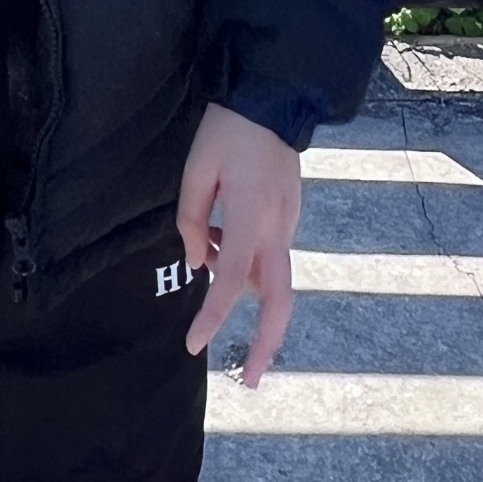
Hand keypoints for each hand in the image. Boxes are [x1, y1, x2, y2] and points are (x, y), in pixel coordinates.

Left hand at [175, 103, 300, 379]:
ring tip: (208, 259)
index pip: (230, 283)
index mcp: (252, 218)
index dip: (211, 318)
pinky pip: (269, 255)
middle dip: (265, 346)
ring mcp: (289, 224)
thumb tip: (198, 262)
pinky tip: (217, 239)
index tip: (193, 345)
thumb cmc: (230, 130)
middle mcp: (278, 229)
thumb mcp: (197, 168)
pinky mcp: (290, 217)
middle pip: (279, 302)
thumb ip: (192, 220)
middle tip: (247, 382)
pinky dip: (245, 264)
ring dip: (244, 292)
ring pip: (273, 280)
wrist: (275, 99)